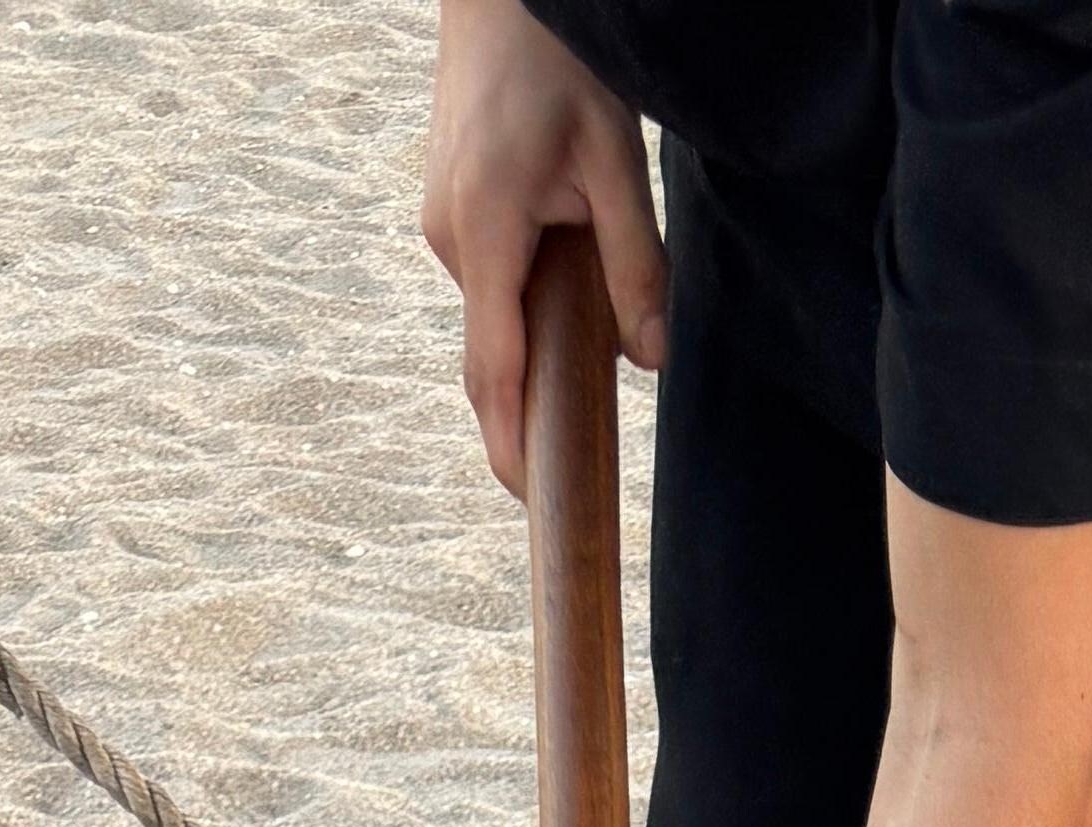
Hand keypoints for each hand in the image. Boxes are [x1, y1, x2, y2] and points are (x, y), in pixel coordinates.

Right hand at [420, 0, 665, 495]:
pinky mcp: (449, 209)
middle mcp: (448, 237)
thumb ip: (636, 266)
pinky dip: (525, 301)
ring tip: (592, 333)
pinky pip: (490, 281)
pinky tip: (564, 280)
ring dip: (537, 338)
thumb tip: (649, 361)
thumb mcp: (617, 163)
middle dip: (528, 406)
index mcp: (484, 232)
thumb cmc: (562, 62)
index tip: (532, 498)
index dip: (510, 443)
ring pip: (496, 313)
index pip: (493, 369)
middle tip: (576, 459)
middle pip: (490, 353)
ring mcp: (441, 223)